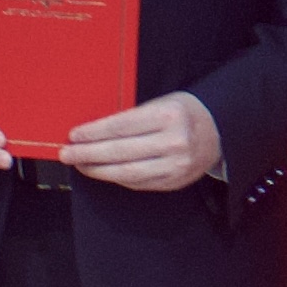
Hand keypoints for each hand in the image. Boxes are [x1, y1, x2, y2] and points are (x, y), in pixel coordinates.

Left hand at [64, 90, 223, 193]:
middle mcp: (174, 141)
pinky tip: (103, 173)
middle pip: (120, 152)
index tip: (74, 135)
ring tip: (80, 165)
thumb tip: (93, 132)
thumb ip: (132, 117)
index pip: (121, 127)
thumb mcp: (161, 103)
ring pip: (127, 172)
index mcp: (168, 115)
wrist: (219, 131)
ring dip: (98, 170)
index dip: (93, 133)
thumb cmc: (183, 112)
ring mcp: (175, 165)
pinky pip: (139, 183)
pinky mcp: (174, 182)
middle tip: (67, 154)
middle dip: (88, 154)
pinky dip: (117, 178)